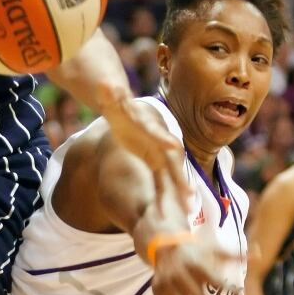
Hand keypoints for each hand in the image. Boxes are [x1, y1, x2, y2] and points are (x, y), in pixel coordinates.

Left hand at [98, 84, 189, 210]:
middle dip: (181, 180)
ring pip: (174, 175)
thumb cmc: (121, 111)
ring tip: (188, 211)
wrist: (130, 116)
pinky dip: (171, 195)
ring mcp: (162, 155)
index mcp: (153, 130)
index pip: (161, 137)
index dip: (166, 144)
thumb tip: (104, 83)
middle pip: (175, 163)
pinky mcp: (158, 163)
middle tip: (189, 198)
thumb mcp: (114, 105)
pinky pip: (165, 181)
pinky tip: (178, 211)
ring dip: (181, 192)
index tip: (172, 149)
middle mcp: (163, 144)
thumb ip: (110, 96)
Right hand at [151, 236, 233, 294]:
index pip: (215, 281)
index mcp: (198, 266)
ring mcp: (170, 285)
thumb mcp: (214, 249)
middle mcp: (183, 276)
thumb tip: (260, 253)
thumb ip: (235, 255)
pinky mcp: (158, 291)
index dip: (228, 289)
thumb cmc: (195, 251)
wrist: (164, 246)